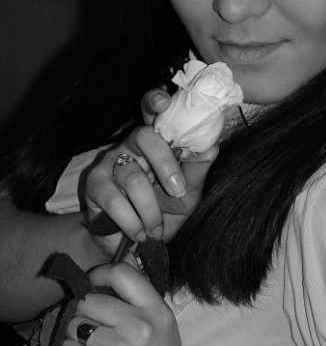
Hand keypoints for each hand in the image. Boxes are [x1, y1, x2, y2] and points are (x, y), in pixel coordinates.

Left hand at [60, 263, 186, 345]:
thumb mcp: (164, 331)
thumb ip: (143, 301)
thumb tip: (119, 266)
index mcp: (158, 312)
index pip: (122, 272)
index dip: (99, 274)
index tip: (92, 285)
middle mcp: (140, 326)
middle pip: (90, 299)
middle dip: (83, 313)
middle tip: (89, 330)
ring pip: (74, 323)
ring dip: (73, 336)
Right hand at [85, 89, 217, 256]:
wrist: (133, 243)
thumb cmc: (164, 210)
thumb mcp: (187, 193)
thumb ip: (196, 169)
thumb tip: (211, 145)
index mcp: (157, 142)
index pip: (152, 112)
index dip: (154, 101)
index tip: (163, 102)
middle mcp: (131, 145)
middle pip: (144, 137)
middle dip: (165, 165)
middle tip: (178, 193)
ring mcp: (110, 162)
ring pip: (133, 177)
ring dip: (150, 210)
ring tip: (155, 229)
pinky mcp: (95, 184)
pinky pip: (114, 199)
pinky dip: (131, 221)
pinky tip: (138, 232)